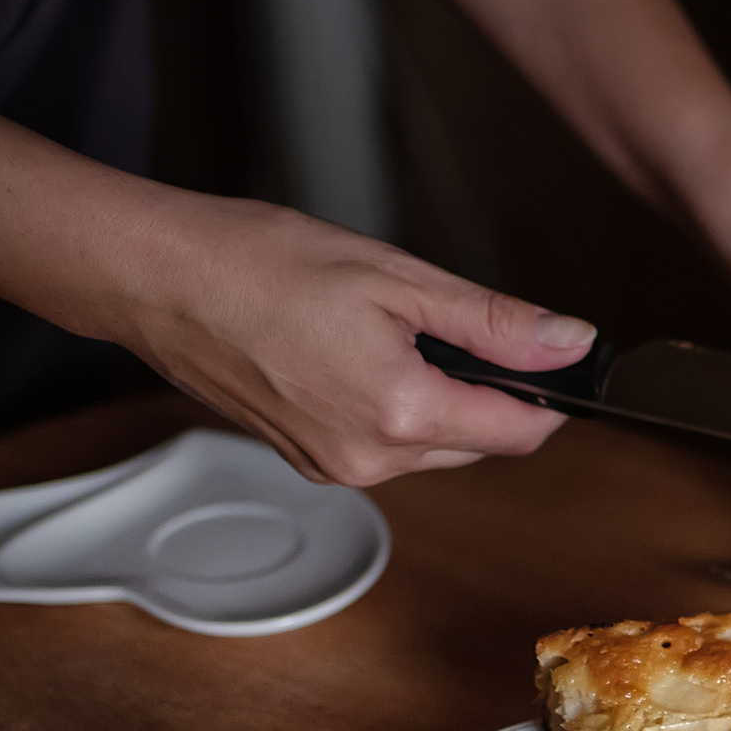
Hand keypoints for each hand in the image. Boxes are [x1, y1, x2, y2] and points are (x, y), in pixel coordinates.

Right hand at [112, 193, 595, 487]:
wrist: (158, 279)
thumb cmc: (262, 264)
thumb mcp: (400, 278)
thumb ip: (496, 323)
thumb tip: (572, 344)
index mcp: (401, 416)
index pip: (520, 432)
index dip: (549, 393)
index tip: (549, 351)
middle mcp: (369, 460)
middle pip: (477, 441)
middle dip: (484, 388)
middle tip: (444, 317)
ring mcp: (332, 466)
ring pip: (429, 443)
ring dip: (436, 395)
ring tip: (386, 326)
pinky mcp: (305, 459)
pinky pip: (381, 443)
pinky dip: (391, 403)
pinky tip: (353, 349)